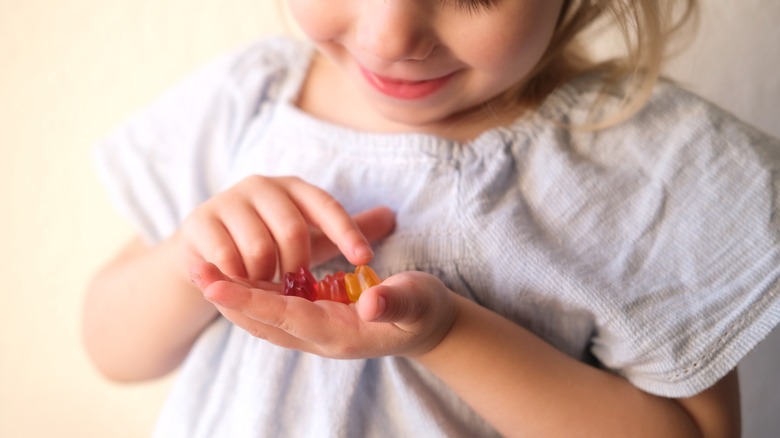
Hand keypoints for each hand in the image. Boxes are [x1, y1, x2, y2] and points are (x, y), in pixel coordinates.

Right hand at [173, 175, 394, 281]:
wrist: (206, 246)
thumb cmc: (269, 241)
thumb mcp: (311, 234)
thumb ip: (347, 228)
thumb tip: (392, 215)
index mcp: (293, 187)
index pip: (326, 205)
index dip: (347, 232)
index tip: (365, 260)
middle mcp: (261, 186)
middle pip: (292, 229)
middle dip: (299, 266)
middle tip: (299, 287)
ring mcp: (227, 201)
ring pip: (259, 248)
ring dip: (268, 278)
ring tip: (268, 285)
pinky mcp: (199, 222)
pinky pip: (226, 258)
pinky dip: (240, 280)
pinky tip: (243, 285)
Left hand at [190, 262, 458, 358]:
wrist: (426, 326)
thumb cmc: (424, 310)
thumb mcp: (418, 303)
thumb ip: (395, 303)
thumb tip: (369, 304)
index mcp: (341, 333)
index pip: (287, 317)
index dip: (251, 300)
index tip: (215, 284)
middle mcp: (320, 336)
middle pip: (263, 321)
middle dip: (228, 297)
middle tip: (194, 269)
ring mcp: (315, 330)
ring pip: (263, 318)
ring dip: (233, 296)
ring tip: (202, 269)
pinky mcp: (314, 319)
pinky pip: (274, 310)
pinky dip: (250, 294)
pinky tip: (233, 274)